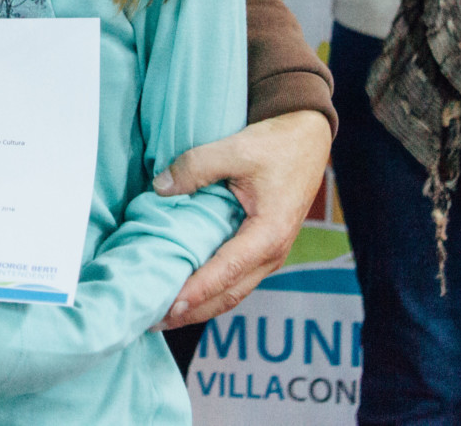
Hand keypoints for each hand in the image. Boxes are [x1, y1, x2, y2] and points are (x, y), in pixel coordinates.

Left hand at [152, 110, 330, 327]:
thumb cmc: (276, 146)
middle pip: (229, 294)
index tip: (169, 305)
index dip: (197, 290)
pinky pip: (236, 280)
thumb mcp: (235, 148)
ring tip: (164, 316)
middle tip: (153, 319)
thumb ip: (195, 167)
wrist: (306, 140)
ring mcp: (270, 255)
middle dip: (193, 311)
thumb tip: (160, 188)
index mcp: (269, 233)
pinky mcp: (262, 250)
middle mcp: (272, 253)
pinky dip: (211, 292)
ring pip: (233, 292)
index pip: (227, 271)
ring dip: (201, 307)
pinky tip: (187, 294)